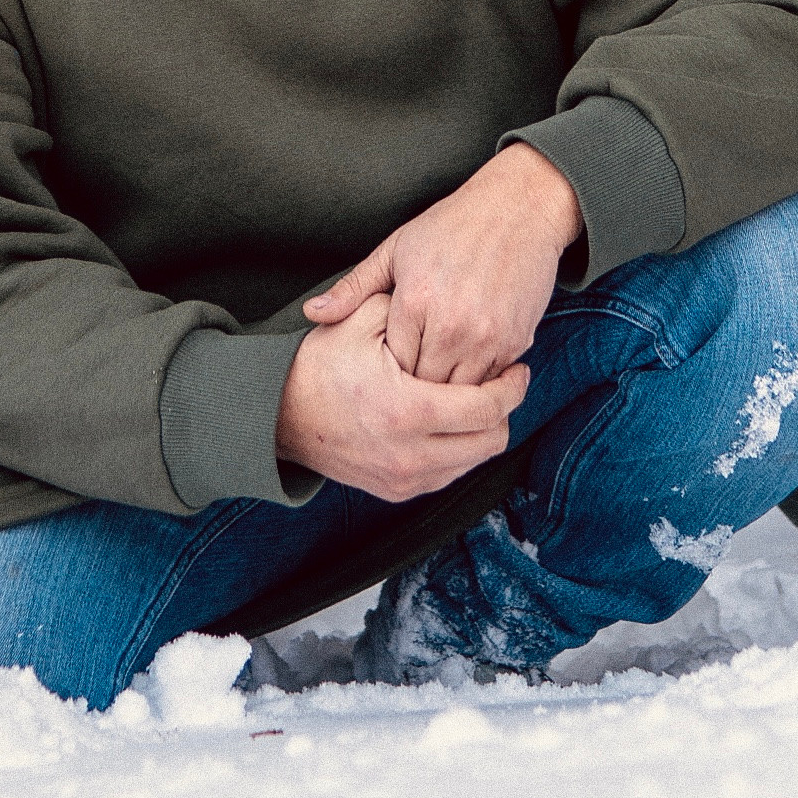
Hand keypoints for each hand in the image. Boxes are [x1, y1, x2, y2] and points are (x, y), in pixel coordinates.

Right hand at [275, 291, 527, 501]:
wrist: (278, 415)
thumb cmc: (319, 365)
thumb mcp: (359, 321)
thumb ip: (408, 311)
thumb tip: (455, 305)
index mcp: (405, 410)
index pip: (486, 408)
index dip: (512, 387)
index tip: (519, 367)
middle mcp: (409, 455)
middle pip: (490, 442)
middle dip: (504, 410)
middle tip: (504, 381)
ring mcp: (403, 479)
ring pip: (474, 462)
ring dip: (484, 431)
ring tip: (479, 397)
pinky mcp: (397, 492)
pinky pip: (450, 474)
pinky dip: (461, 448)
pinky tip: (453, 418)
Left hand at [303, 147, 582, 387]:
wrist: (520, 206)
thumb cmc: (454, 224)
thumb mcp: (396, 248)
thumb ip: (354, 287)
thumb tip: (311, 313)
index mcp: (415, 300)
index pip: (392, 365)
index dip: (389, 370)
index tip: (388, 366)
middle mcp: (451, 325)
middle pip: (424, 387)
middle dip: (416, 388)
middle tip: (411, 382)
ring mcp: (487, 337)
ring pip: (459, 393)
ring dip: (448, 390)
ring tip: (439, 377)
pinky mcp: (515, 342)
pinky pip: (491, 382)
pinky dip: (479, 381)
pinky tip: (469, 365)